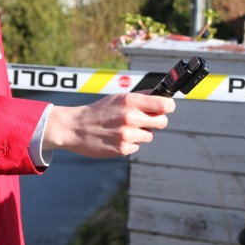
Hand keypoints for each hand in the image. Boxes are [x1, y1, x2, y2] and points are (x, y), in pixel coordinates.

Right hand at [43, 92, 174, 157]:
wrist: (75, 127)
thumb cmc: (99, 110)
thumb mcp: (119, 97)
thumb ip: (141, 97)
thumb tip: (162, 96)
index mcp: (131, 101)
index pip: (165, 105)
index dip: (168, 106)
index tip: (167, 107)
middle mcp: (130, 117)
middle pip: (162, 122)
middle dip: (157, 121)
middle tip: (146, 119)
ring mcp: (127, 135)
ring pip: (149, 135)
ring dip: (141, 133)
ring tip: (124, 128)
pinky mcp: (122, 149)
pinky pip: (137, 146)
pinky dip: (130, 143)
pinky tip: (117, 137)